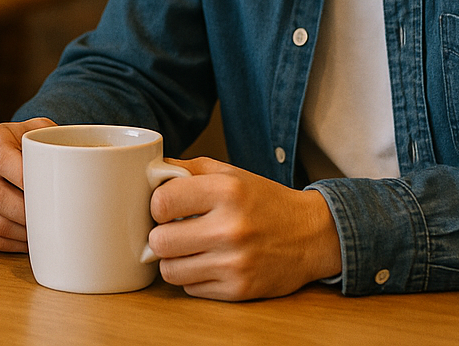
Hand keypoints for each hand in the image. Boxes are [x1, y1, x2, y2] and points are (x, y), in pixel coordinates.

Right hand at [0, 117, 56, 250]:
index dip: (23, 177)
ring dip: (25, 231)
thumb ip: (60, 142)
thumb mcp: (46, 131)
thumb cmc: (37, 143)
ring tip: (49, 229)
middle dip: (28, 211)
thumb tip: (87, 165)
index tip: (47, 188)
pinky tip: (37, 238)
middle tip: (54, 215)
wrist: (17, 151)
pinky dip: (19, 243)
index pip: (1, 159)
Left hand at [147, 156, 341, 299]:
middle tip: (175, 231)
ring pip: (169, 270)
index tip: (167, 208)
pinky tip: (209, 262)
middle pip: (159, 241)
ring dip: (174, 260)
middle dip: (162, 235)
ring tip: (190, 248)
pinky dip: (193, 277)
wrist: (311, 235)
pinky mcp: (239, 290)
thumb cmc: (263, 201)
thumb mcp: (230, 174)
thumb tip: (147, 173)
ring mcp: (235, 263)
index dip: (157, 206)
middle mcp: (231, 228)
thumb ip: (186, 169)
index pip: (161, 202)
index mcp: (226, 191)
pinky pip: (190, 288)